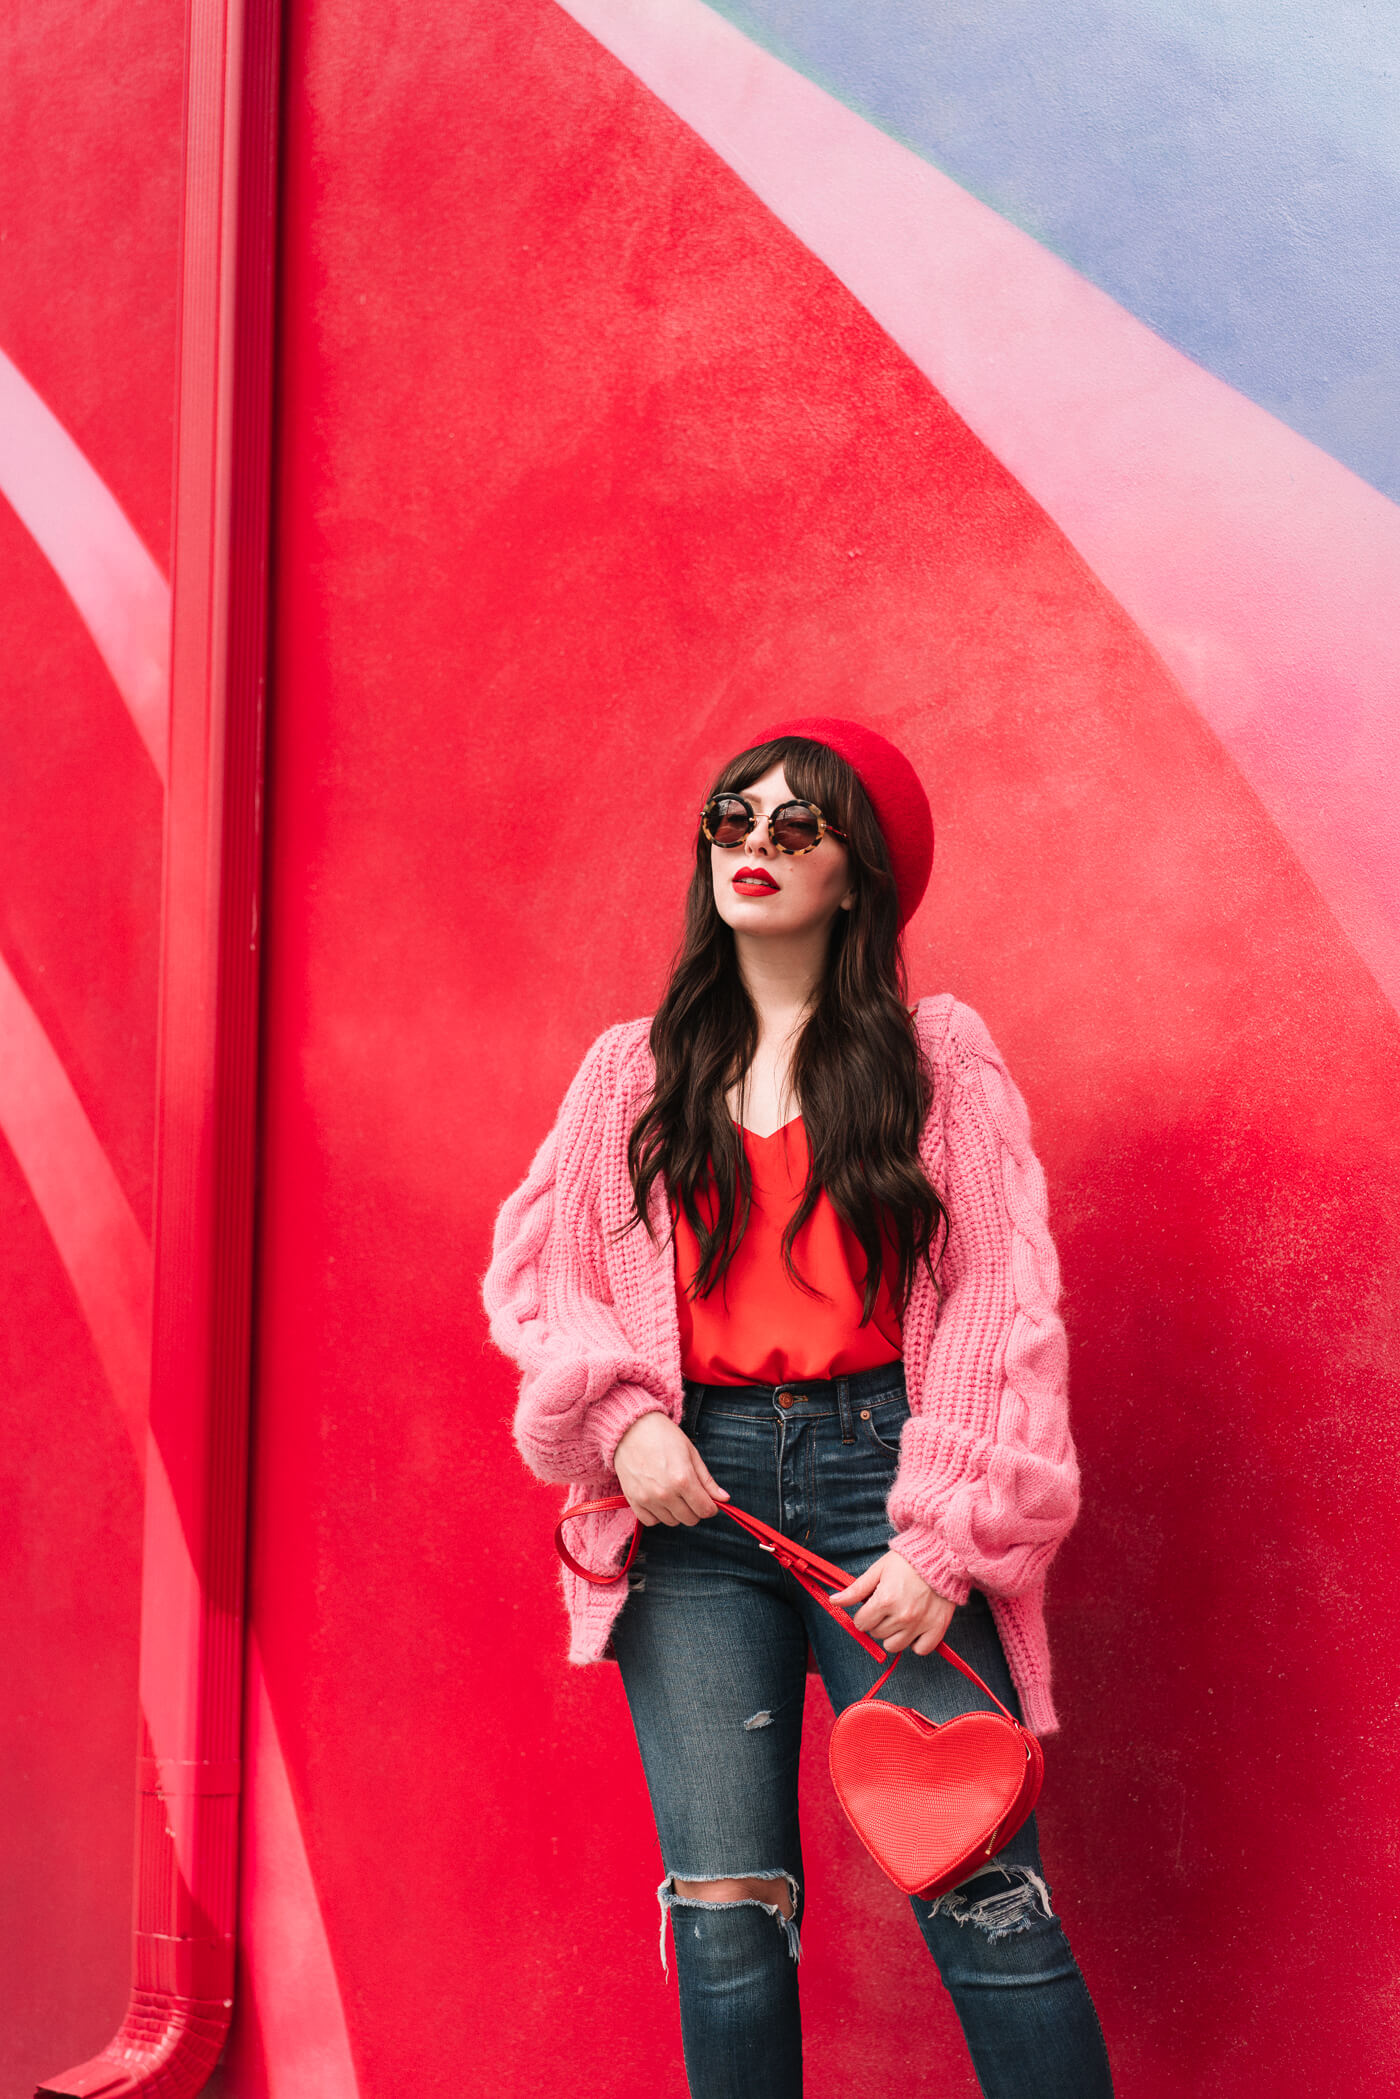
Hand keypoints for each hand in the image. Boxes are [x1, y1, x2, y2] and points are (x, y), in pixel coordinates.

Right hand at [613, 1412, 729, 1527]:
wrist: (631, 1428)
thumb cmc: (663, 1436)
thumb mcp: (691, 1453)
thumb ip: (707, 1480)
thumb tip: (724, 1498)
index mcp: (683, 1479)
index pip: (705, 1510)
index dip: (711, 1507)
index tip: (708, 1500)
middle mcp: (666, 1493)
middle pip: (690, 1519)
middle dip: (696, 1509)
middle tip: (691, 1495)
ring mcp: (648, 1498)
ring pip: (672, 1522)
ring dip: (677, 1512)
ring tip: (673, 1493)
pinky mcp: (633, 1500)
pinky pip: (651, 1522)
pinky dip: (658, 1515)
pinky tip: (659, 1500)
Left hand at [831, 1550, 956, 1654]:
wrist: (941, 1556)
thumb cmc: (907, 1562)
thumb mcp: (878, 1570)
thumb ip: (856, 1589)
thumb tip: (833, 1601)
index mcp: (885, 1600)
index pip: (861, 1623)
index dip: (863, 1614)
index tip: (871, 1606)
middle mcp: (902, 1616)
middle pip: (876, 1634)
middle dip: (877, 1622)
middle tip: (887, 1607)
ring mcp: (920, 1624)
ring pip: (894, 1646)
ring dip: (893, 1634)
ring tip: (899, 1617)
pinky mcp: (937, 1628)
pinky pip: (920, 1650)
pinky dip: (915, 1643)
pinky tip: (914, 1628)